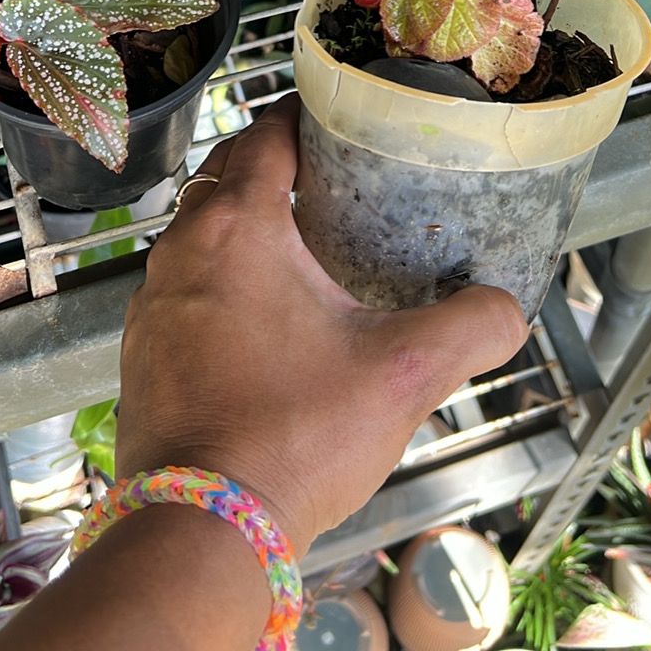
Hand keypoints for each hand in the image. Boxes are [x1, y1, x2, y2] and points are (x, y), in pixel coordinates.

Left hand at [116, 96, 526, 556]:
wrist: (201, 532)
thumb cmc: (292, 439)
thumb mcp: (405, 375)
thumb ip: (473, 327)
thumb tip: (509, 310)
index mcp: (237, 227)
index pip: (266, 133)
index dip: (307, 117)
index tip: (343, 120)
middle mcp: (181, 252)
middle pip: (225, 175)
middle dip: (274, 165)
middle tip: (335, 178)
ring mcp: (152, 305)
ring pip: (198, 233)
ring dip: (243, 225)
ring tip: (305, 246)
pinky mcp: (141, 355)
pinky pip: (183, 289)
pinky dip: (220, 281)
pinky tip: (265, 318)